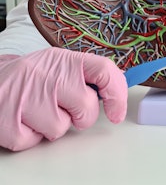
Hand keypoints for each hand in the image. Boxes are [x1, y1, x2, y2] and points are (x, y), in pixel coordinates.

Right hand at [0, 47, 127, 150]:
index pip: (104, 70)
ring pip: (60, 128)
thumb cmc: (34, 77)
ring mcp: (26, 95)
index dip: (118, 94)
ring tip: (37, 110)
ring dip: (52, 125)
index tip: (116, 112)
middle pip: (86, 107)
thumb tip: (117, 90)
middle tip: (63, 108)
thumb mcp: (62, 67)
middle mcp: (47, 74)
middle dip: (80, 116)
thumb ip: (88, 77)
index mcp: (66, 60)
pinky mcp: (6, 119)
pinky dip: (30, 136)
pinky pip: (33, 141)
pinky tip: (22, 119)